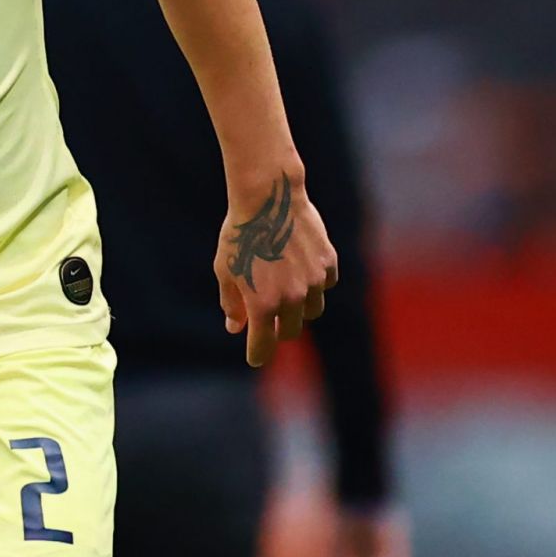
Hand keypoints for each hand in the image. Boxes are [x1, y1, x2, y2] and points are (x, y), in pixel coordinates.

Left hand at [214, 170, 336, 366]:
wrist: (268, 199)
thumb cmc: (239, 234)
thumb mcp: (225, 270)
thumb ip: (232, 303)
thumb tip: (236, 328)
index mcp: (263, 304)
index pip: (263, 345)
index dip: (257, 354)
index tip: (255, 357)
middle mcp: (292, 298)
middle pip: (289, 331)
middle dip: (277, 329)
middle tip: (267, 318)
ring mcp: (314, 282)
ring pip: (311, 311)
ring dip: (299, 307)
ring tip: (285, 287)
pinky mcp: (329, 264)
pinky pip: (325, 285)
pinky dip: (315, 283)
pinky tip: (301, 267)